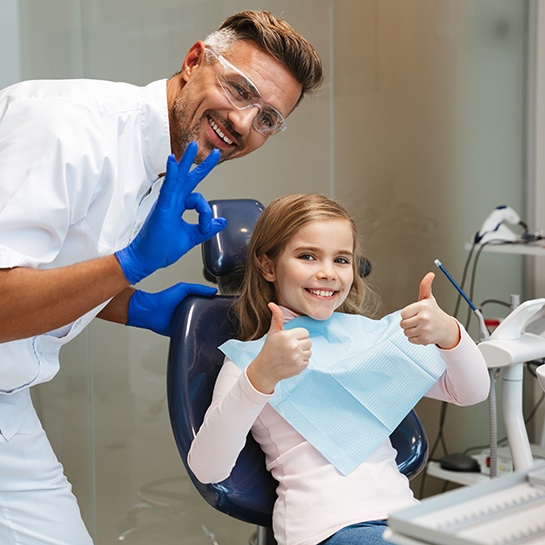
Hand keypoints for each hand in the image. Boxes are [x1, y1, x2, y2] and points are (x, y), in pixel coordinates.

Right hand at [115, 142, 226, 284]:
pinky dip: (172, 174)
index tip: (206, 226)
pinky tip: (173, 161)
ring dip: (186, 161)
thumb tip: (221, 222)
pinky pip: (168, 187)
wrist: (146, 259)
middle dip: (201, 165)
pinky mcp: (161, 207)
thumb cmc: (162, 248)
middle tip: (215, 153)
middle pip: (188, 179)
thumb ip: (206, 229)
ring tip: (194, 146)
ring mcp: (166, 202)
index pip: (198, 200)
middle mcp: (172, 201)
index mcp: (178, 206)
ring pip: (178, 178)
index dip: (206, 211)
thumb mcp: (192, 237)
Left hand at [127, 282, 216, 336]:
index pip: (205, 302)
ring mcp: (185, 321)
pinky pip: (191, 333)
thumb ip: (197, 288)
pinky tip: (200, 333)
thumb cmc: (163, 299)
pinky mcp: (181, 331)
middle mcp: (188, 311)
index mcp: (190, 301)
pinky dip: (195, 333)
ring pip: (199, 324)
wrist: (151, 312)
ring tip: (212, 326)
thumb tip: (212, 291)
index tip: (221, 304)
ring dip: (203, 325)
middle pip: (203, 314)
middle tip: (219, 317)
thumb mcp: (182, 288)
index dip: (213, 303)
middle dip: (210, 316)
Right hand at [246, 302, 311, 393]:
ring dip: (302, 354)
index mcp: (288, 336)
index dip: (298, 336)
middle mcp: (293, 346)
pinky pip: (307, 361)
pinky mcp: (299, 367)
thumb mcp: (273, 332)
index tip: (290, 340)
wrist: (265, 369)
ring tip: (291, 355)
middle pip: (309, 342)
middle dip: (301, 344)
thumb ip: (276, 317)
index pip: (305, 332)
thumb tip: (272, 303)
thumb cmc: (270, 348)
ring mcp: (297, 358)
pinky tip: (291, 362)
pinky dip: (301, 362)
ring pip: (309, 352)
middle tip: (290, 348)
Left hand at [400, 272, 459, 348]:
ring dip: (411, 331)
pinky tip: (422, 333)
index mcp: (422, 306)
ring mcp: (425, 329)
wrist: (446, 328)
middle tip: (418, 321)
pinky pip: (410, 339)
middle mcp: (424, 317)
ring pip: (405, 332)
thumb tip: (430, 274)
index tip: (415, 313)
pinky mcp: (425, 339)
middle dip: (408, 323)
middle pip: (402, 324)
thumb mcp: (428, 299)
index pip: (403, 313)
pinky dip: (414, 338)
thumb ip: (425, 286)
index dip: (407, 314)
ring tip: (420, 327)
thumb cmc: (434, 312)